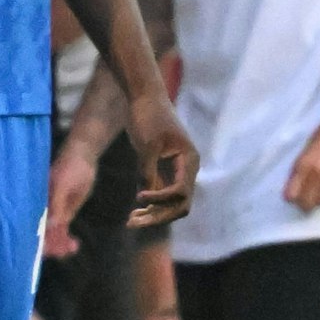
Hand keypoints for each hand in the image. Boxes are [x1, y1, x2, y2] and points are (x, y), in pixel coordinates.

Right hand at [44, 143, 97, 257]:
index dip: (37, 239)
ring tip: (73, 247)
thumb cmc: (70, 167)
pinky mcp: (63, 212)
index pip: (33, 223)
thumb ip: (56, 205)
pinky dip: (66, 238)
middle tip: (64, 250)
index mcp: (38, 200)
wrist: (83, 157)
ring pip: (52, 233)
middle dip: (50, 245)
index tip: (46, 250)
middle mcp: (42, 207)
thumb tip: (48, 225)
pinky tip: (73, 244)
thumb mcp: (63, 185)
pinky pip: (62, 229)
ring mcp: (53, 210)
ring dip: (60, 243)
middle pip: (41, 231)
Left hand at [127, 91, 197, 226]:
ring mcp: (176, 170)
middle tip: (133, 222)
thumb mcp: (147, 145)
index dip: (161, 200)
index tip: (139, 197)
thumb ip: (148, 171)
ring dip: (154, 213)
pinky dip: (150, 202)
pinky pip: (161, 191)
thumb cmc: (147, 116)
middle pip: (179, 204)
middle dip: (158, 215)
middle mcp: (186, 169)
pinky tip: (134, 210)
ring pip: (170, 201)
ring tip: (131, 221)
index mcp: (188, 161)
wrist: (143, 96)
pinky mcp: (163, 168)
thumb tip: (146, 196)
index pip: (181, 193)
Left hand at [284, 123, 319, 212]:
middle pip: (306, 202)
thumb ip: (300, 168)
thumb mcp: (305, 150)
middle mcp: (316, 174)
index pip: (291, 193)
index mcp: (302, 164)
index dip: (291, 198)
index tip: (292, 198)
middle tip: (306, 201)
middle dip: (304, 204)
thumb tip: (294, 186)